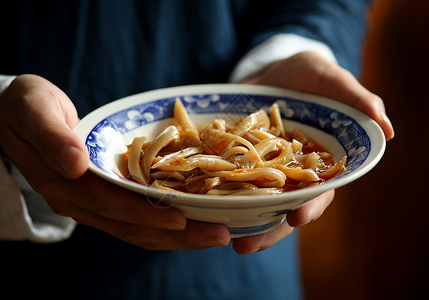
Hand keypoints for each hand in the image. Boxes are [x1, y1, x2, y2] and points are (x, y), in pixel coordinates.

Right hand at [0, 74, 230, 249]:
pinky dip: (164, 224)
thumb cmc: (26, 109)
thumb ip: (53, 137)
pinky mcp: (102, 198)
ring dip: (177, 236)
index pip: (110, 204)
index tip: (182, 220)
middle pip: (132, 227)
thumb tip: (75, 163)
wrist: (17, 120)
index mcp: (64, 184)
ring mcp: (91, 203)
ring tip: (216, 234)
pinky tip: (192, 221)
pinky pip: (135, 218)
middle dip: (177, 235)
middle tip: (220, 236)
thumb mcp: (34, 112)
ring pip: (137, 229)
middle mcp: (79, 202)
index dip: (146, 215)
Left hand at [231, 51, 393, 253]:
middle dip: (269, 229)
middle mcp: (292, 172)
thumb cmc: (311, 75)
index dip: (312, 206)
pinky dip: (221, 195)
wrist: (275, 68)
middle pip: (284, 208)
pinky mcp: (240, 161)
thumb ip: (358, 101)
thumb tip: (387, 130)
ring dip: (243, 222)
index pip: (320, 192)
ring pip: (257, 203)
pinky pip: (231, 181)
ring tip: (225, 238)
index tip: (298, 218)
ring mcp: (264, 169)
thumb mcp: (332, 80)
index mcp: (319, 162)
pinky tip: (205, 208)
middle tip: (245, 245)